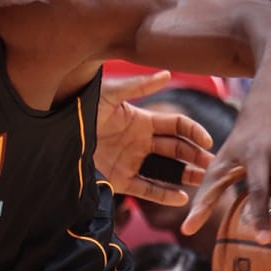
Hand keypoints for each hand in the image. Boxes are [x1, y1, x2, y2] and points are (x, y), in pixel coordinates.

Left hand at [95, 71, 212, 208]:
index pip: (177, 125)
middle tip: (213, 164)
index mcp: (143, 120)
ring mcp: (132, 161)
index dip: (193, 131)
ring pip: (166, 170)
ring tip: (203, 182)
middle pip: (177, 149)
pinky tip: (181, 197)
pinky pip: (146, 189)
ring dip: (186, 176)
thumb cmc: (83, 107)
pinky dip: (163, 194)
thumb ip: (139, 85)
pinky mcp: (120, 180)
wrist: (58, 133)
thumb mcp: (110, 94)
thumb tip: (167, 73)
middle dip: (196, 156)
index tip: (207, 141)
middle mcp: (141, 142)